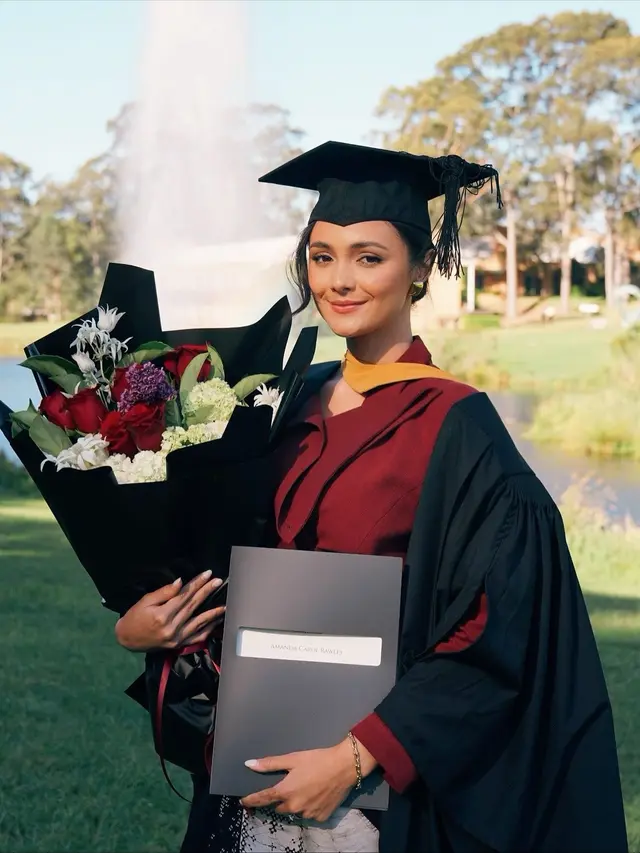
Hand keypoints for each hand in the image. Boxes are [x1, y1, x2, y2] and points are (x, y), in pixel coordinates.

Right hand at [114, 570, 224, 652]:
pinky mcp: (178, 645)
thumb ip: (164, 592)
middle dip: (207, 592)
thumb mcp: (145, 601)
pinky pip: (197, 638)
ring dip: (213, 612)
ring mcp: (176, 638)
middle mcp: (171, 628)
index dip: (196, 583)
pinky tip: (216, 622)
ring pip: (199, 623)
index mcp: (162, 616)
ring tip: (224, 604)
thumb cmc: (135, 617)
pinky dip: (208, 630)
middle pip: (193, 606)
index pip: (184, 596)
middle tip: (217, 582)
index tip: (207, 574)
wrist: (127, 639)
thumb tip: (180, 582)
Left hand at [240, 737, 377, 822]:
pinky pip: (310, 814)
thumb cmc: (317, 759)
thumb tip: (249, 764)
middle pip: (280, 806)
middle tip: (290, 785)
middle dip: (281, 799)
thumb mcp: (292, 758)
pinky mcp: (321, 817)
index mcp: (285, 791)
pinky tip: (317, 794)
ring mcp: (308, 814)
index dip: (251, 800)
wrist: (344, 766)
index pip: (263, 799)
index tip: (243, 802)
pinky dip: (310, 807)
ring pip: (295, 811)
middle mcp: (294, 807)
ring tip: (307, 788)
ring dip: (296, 803)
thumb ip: (270, 764)